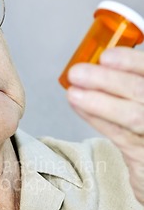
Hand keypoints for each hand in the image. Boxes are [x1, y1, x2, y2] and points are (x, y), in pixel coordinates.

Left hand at [67, 47, 143, 204]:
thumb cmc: (140, 114)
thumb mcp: (138, 92)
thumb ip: (128, 77)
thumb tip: (94, 61)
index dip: (131, 62)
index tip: (106, 56)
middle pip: (140, 90)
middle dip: (108, 80)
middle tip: (77, 72)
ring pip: (131, 116)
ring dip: (98, 102)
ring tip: (74, 93)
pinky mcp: (143, 153)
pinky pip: (118, 134)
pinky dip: (96, 118)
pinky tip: (78, 105)